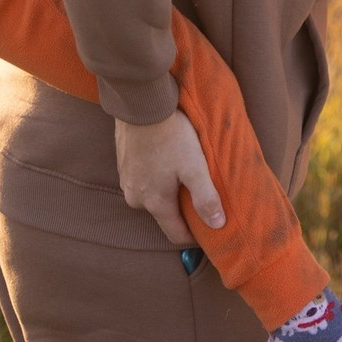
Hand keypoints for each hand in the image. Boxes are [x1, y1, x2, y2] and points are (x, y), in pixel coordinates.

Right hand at [114, 110, 225, 245]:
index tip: (209, 229)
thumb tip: (218, 226)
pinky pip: (143, 181)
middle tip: (201, 194)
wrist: (141, 105)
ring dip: (169, 191)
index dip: (194, 236)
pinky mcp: (123, 165)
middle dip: (183, 210)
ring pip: (153, 196)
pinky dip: (156, 177)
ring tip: (185, 174)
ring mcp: (126, 181)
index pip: (175, 235)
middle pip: (164, 215)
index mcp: (155, 203)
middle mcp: (136, 198)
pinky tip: (168, 161)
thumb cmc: (171, 136)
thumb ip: (206, 198)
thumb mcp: (195, 167)